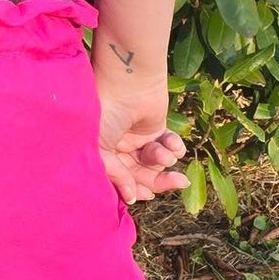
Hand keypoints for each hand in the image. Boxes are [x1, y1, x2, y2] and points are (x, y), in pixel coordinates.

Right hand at [92, 66, 188, 206]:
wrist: (127, 80)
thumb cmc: (106, 111)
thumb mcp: (102, 147)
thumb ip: (116, 174)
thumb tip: (131, 199)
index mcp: (102, 154)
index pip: (119, 180)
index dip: (132, 189)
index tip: (145, 194)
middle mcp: (119, 149)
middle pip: (141, 174)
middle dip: (158, 180)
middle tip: (176, 181)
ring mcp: (137, 138)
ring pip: (156, 162)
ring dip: (164, 160)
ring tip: (166, 153)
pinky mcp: (156, 128)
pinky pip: (168, 146)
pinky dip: (175, 147)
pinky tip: (175, 144)